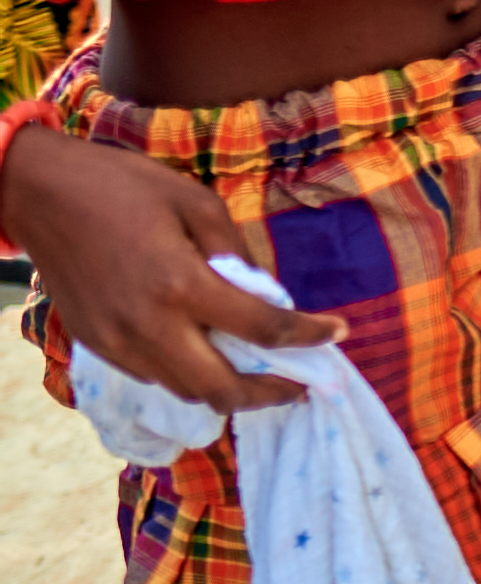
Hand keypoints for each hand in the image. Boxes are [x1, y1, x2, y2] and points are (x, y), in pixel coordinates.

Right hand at [7, 134, 334, 418]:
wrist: (39, 194)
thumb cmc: (123, 187)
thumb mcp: (196, 203)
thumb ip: (236, 254)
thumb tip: (268, 294)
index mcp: (181, 285)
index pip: (262, 329)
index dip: (309, 336)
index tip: (338, 333)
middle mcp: (148, 326)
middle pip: (220, 390)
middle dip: (269, 395)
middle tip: (301, 386)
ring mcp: (117, 342)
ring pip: (184, 391)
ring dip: (227, 391)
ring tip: (261, 375)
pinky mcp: (96, 344)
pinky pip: (152, 376)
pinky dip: (187, 376)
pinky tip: (208, 357)